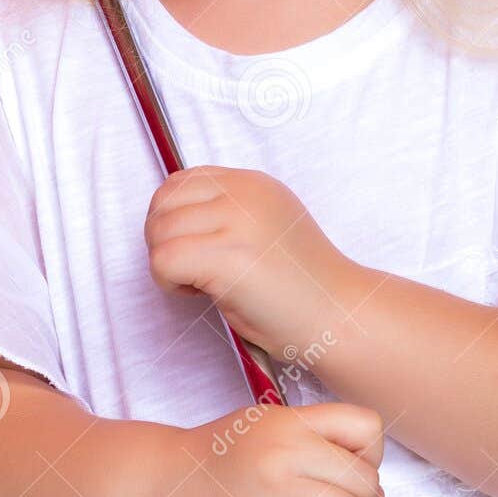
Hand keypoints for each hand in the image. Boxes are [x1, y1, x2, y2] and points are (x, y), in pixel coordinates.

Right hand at [141, 401, 384, 496]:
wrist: (163, 487)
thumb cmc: (218, 456)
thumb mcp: (268, 421)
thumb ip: (315, 435)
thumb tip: (368, 468)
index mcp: (287, 423)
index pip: (366, 429)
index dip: (373, 455)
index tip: (361, 469)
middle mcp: (281, 458)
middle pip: (364, 483)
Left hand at [144, 165, 351, 359]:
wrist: (339, 314)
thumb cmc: (300, 285)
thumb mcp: (265, 226)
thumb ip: (227, 211)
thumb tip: (173, 218)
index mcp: (252, 182)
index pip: (180, 182)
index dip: (172, 217)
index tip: (194, 247)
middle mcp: (244, 193)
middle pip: (162, 201)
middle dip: (163, 239)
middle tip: (192, 269)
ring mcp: (237, 221)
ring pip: (158, 232)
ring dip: (166, 264)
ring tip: (201, 284)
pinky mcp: (228, 257)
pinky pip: (163, 260)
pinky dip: (169, 283)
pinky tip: (201, 295)